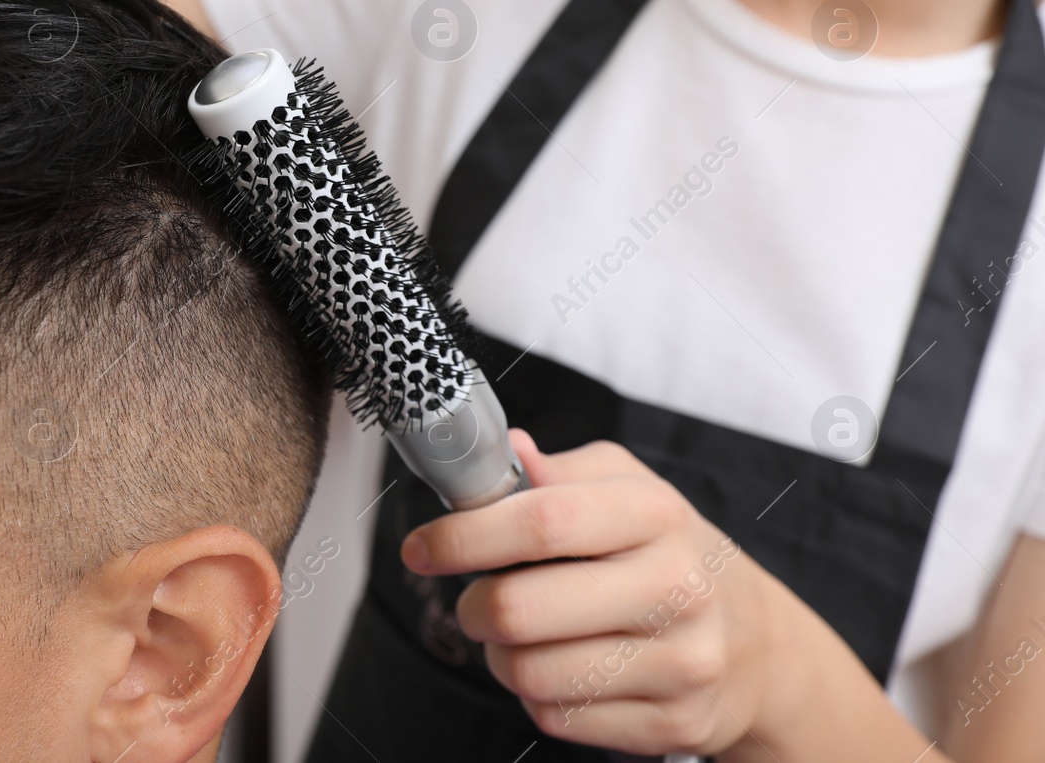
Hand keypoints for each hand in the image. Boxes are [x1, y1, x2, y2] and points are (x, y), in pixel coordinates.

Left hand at [400, 430, 781, 756]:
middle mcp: (676, 587)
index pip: (542, 521)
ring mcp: (681, 662)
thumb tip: (503, 455)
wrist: (758, 644)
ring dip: (500, 657)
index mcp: (656, 513)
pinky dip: (538, 697)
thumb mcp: (626, 489)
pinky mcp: (674, 723)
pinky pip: (558, 718)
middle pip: (520, 610)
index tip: (421, 547)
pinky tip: (561, 669)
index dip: (464, 536)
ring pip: (530, 674)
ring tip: (519, 637)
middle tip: (475, 601)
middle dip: (472, 607)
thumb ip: (557, 472)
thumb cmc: (669, 552)